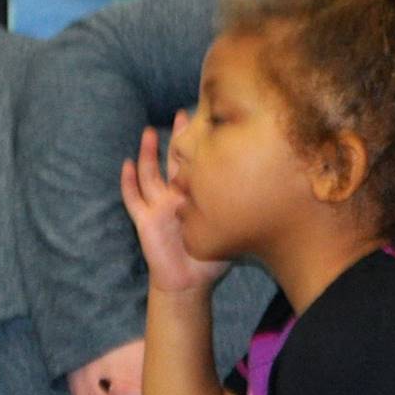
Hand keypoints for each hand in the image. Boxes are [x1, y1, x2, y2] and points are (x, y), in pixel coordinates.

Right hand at [119, 120, 226, 295]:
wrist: (189, 281)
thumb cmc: (211, 256)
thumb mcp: (228, 227)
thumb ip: (238, 211)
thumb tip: (268, 189)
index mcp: (196, 195)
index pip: (199, 163)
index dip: (204, 144)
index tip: (214, 122)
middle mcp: (176, 196)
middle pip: (175, 160)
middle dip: (179, 138)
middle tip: (185, 113)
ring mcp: (158, 206)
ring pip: (150, 173)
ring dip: (149, 153)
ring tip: (149, 132)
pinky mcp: (145, 219)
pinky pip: (133, 198)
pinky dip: (128, 182)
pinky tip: (126, 164)